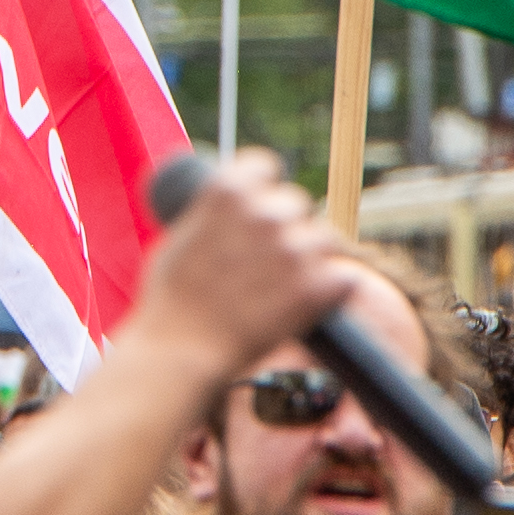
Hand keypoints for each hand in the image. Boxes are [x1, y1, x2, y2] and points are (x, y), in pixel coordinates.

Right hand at [124, 152, 360, 388]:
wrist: (183, 350)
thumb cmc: (169, 300)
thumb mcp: (176, 237)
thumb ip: (206, 216)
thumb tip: (220, 211)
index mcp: (228, 190)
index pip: (264, 164)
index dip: (262, 185)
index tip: (260, 202)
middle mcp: (267, 212)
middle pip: (296, 202)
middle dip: (286, 224)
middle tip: (270, 254)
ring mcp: (296, 249)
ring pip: (324, 237)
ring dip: (312, 254)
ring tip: (291, 281)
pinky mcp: (320, 287)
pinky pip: (344, 276)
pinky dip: (332, 288)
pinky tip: (314, 301)